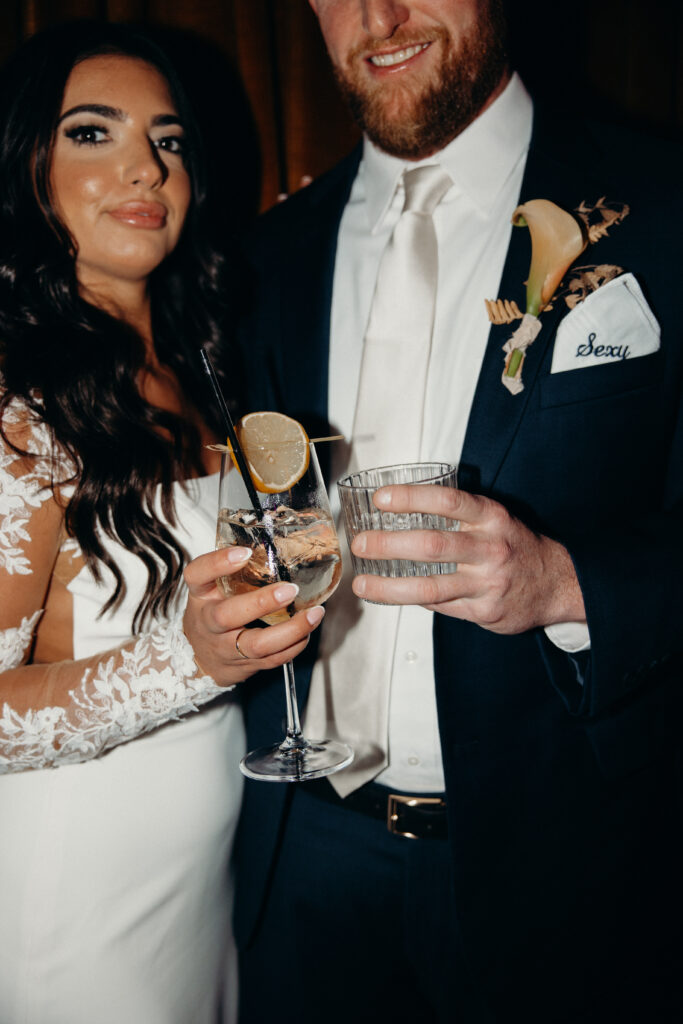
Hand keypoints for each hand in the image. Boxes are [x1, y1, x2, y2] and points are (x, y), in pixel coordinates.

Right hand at [183, 547, 323, 685]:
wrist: (199, 659)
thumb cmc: (212, 613)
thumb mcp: (212, 588)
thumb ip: (236, 571)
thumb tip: (278, 545)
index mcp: (200, 595)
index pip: (198, 574)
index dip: (218, 563)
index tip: (244, 552)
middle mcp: (209, 622)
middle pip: (227, 616)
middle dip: (261, 603)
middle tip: (289, 590)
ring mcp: (225, 647)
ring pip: (256, 644)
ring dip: (290, 630)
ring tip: (314, 614)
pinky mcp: (244, 664)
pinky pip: (271, 660)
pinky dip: (293, 646)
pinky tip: (307, 632)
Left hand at [350, 485, 585, 634]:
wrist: (557, 584)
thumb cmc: (514, 546)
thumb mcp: (494, 520)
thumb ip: (458, 517)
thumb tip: (402, 515)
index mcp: (491, 517)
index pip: (448, 502)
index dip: (412, 498)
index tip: (381, 498)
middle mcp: (490, 548)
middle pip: (432, 545)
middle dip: (389, 544)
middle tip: (361, 543)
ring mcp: (487, 583)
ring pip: (430, 587)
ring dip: (389, 586)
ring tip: (361, 583)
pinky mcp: (484, 611)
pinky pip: (440, 606)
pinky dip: (413, 600)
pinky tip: (392, 595)